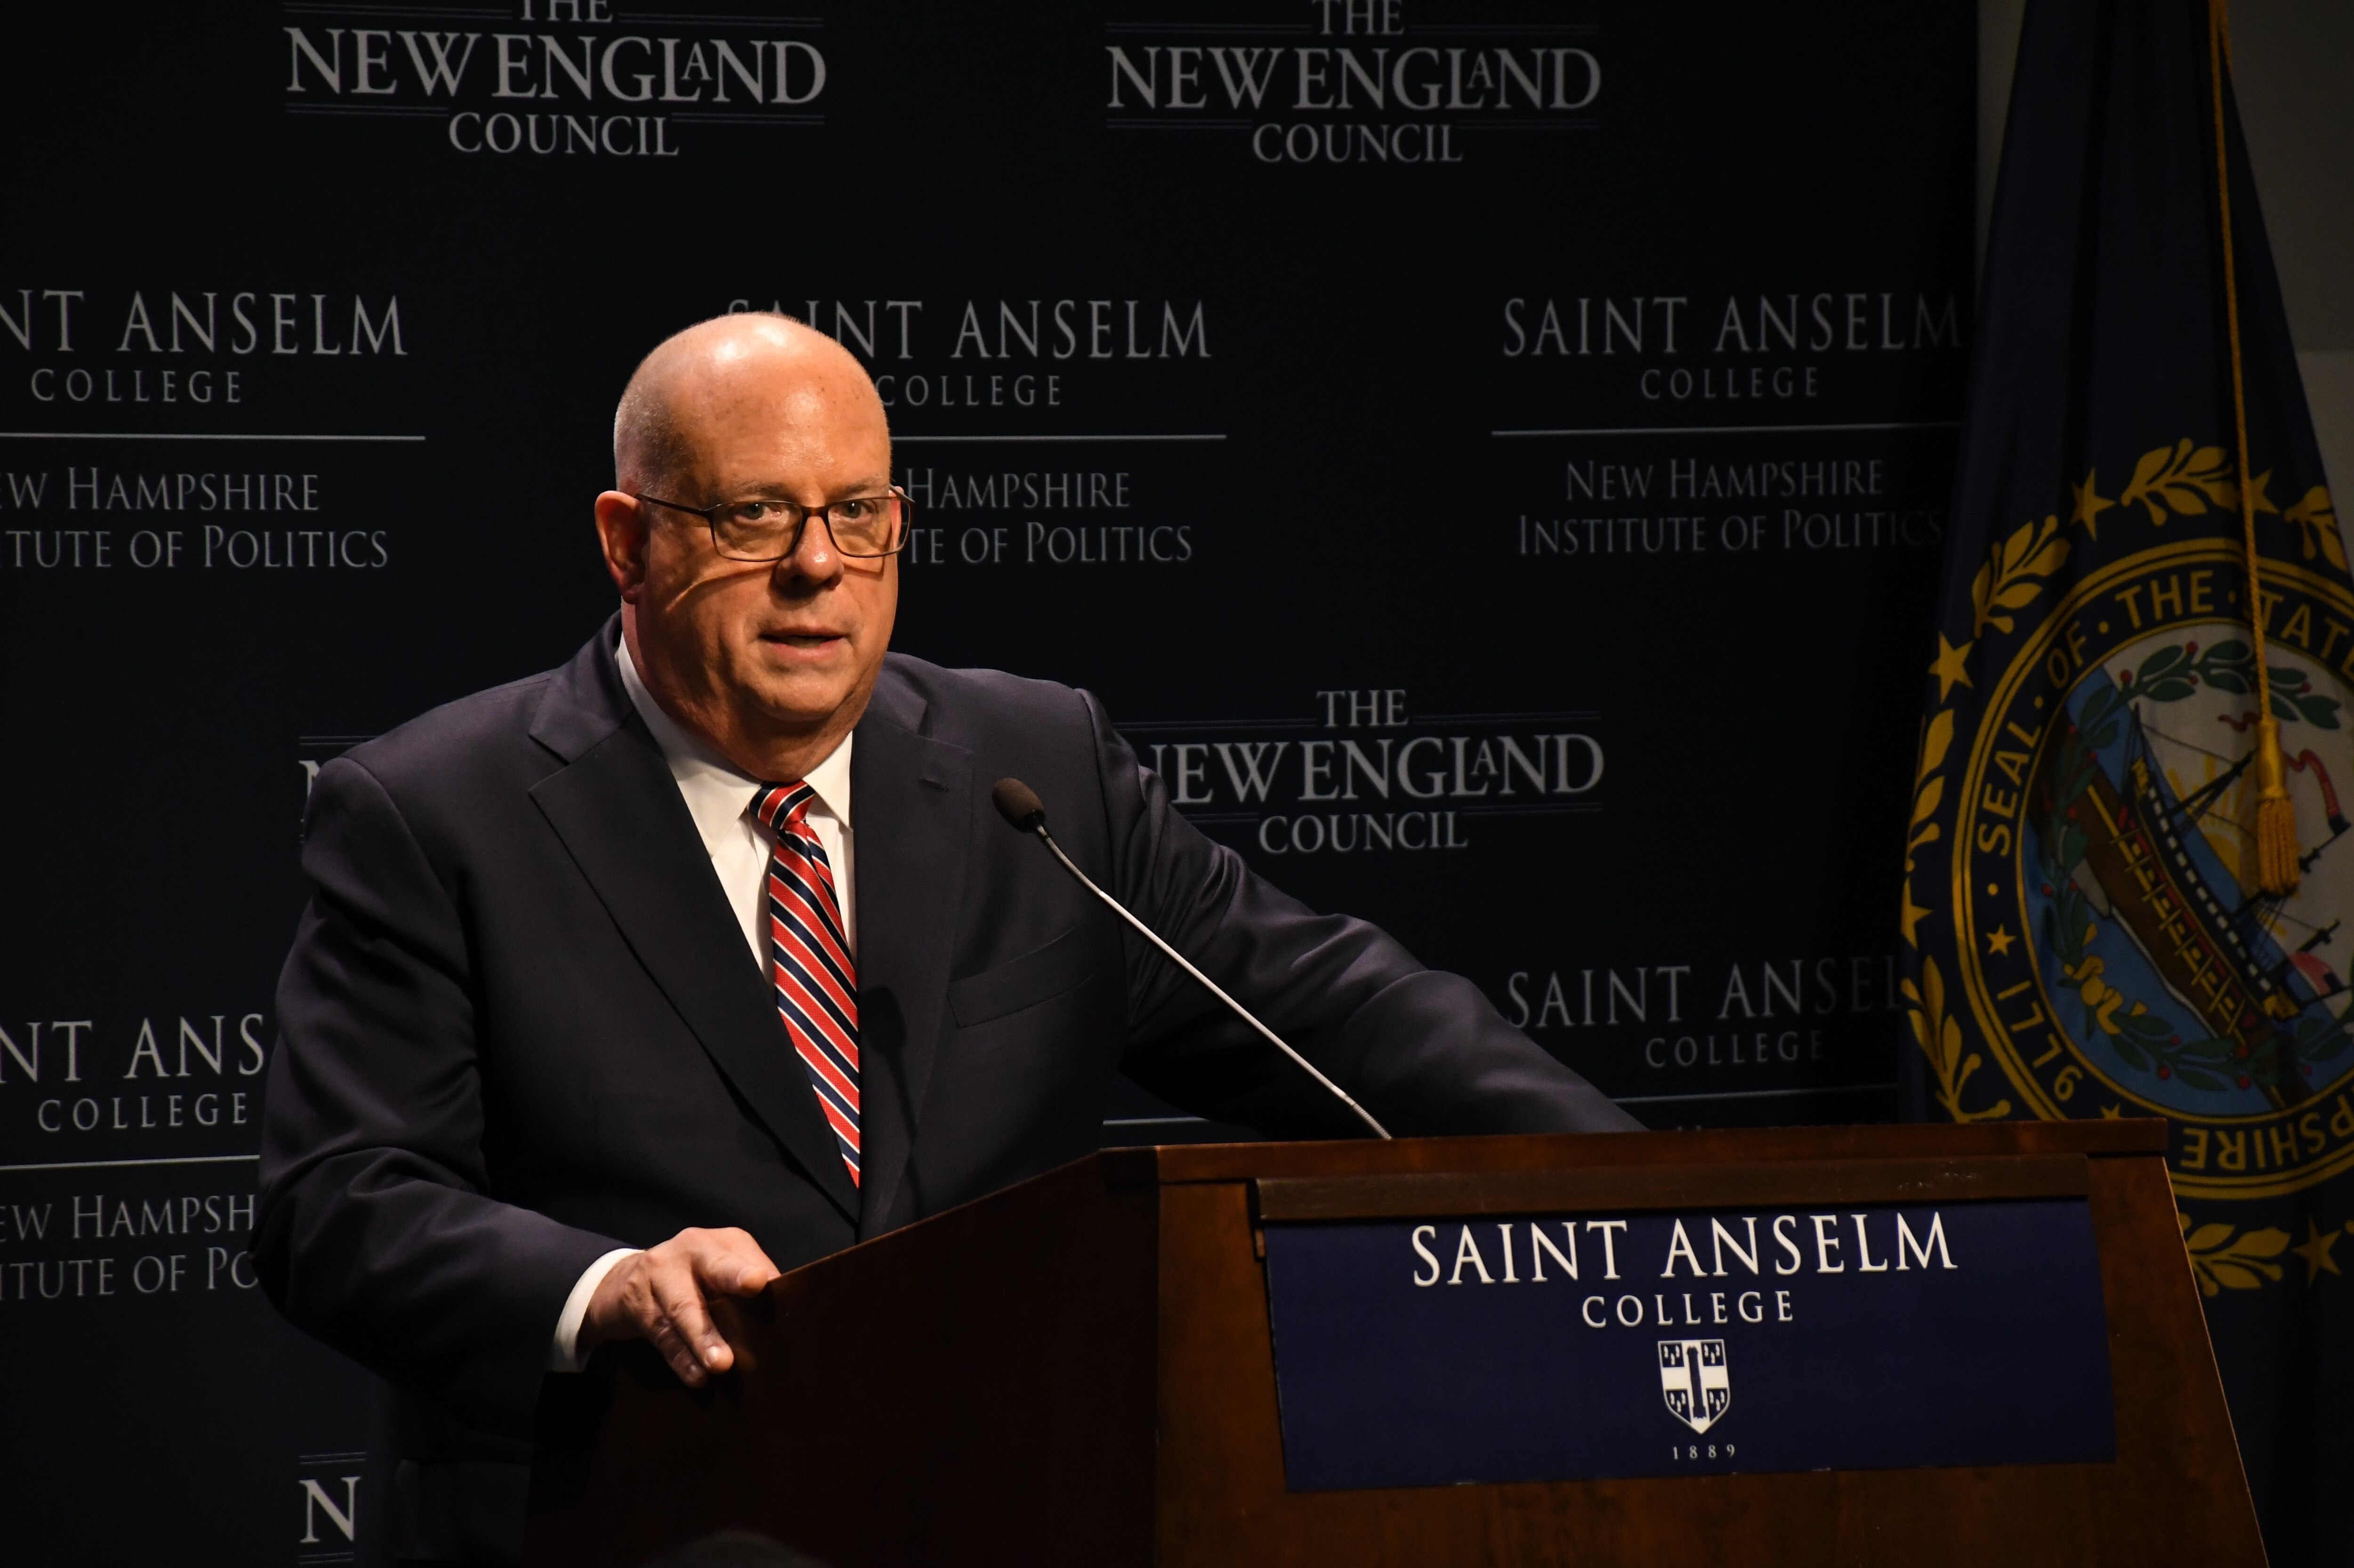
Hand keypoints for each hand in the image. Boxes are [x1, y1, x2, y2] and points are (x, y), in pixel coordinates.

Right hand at [579, 1227, 780, 1385]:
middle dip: (732, 1281)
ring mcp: (659, 1272)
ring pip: (683, 1308)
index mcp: (722, 1243)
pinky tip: (697, 1376)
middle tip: (753, 1291)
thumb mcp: (719, 1273)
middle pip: (713, 1268)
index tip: (762, 1283)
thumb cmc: (692, 1281)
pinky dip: (681, 1357)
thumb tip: (784, 1323)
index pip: (743, 1257)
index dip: (751, 1270)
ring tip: (721, 1364)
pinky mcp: (636, 1301)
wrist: (624, 1280)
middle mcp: (691, 1250)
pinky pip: (662, 1333)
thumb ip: (747, 1289)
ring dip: (703, 1338)